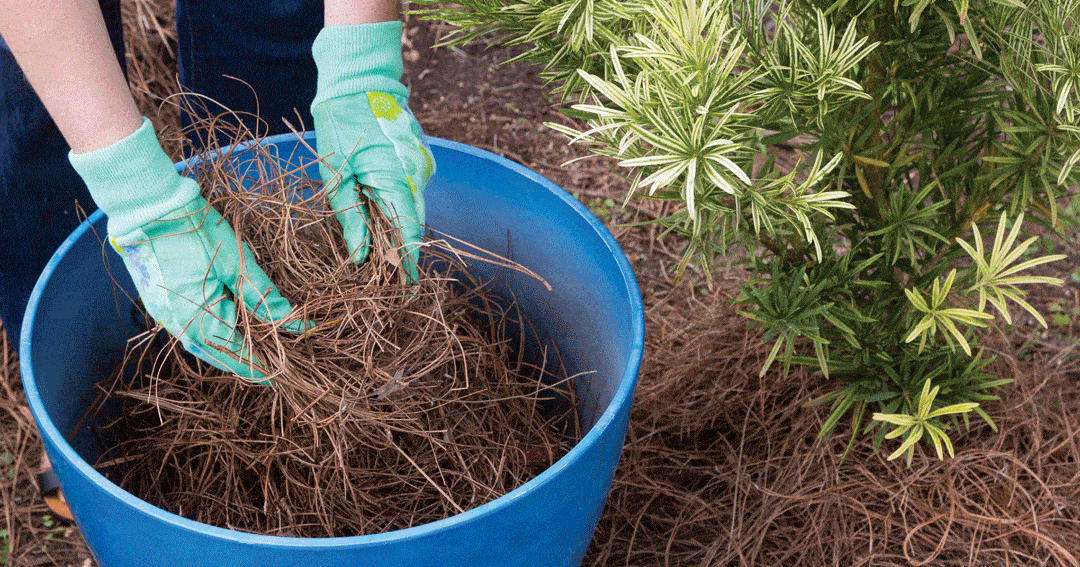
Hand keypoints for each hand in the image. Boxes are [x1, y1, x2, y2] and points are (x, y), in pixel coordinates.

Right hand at [70, 118, 302, 380]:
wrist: (149, 208)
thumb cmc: (197, 232)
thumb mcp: (238, 265)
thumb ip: (265, 299)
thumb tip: (296, 323)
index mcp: (200, 321)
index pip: (239, 357)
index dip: (265, 366)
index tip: (286, 371)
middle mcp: (179, 328)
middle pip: (221, 357)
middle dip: (249, 360)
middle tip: (277, 357)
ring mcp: (165, 318)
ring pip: (205, 346)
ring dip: (231, 348)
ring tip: (258, 345)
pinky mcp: (160, 307)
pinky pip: (191, 331)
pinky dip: (214, 334)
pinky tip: (231, 327)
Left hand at [310, 21, 434, 281]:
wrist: (361, 78)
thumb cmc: (341, 121)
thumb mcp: (336, 174)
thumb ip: (350, 217)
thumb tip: (360, 256)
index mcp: (397, 180)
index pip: (407, 234)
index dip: (406, 266)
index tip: (405, 293)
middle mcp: (417, 176)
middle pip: (412, 226)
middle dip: (400, 255)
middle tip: (386, 285)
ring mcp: (420, 167)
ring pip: (411, 211)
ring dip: (397, 233)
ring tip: (379, 261)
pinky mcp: (416, 159)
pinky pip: (409, 193)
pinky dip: (397, 211)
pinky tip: (379, 224)